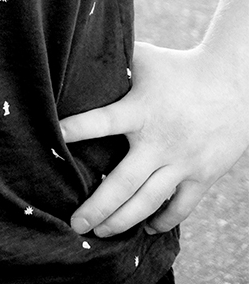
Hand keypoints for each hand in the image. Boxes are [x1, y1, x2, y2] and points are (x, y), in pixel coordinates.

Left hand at [60, 40, 248, 237]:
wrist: (235, 83)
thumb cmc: (178, 67)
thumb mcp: (142, 58)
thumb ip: (110, 62)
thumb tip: (74, 50)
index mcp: (140, 111)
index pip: (102, 122)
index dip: (77, 129)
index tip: (52, 138)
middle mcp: (160, 142)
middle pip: (123, 183)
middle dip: (97, 207)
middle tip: (75, 224)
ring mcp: (183, 162)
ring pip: (148, 202)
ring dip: (123, 221)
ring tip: (100, 233)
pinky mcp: (203, 175)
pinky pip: (181, 207)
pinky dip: (163, 221)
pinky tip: (145, 228)